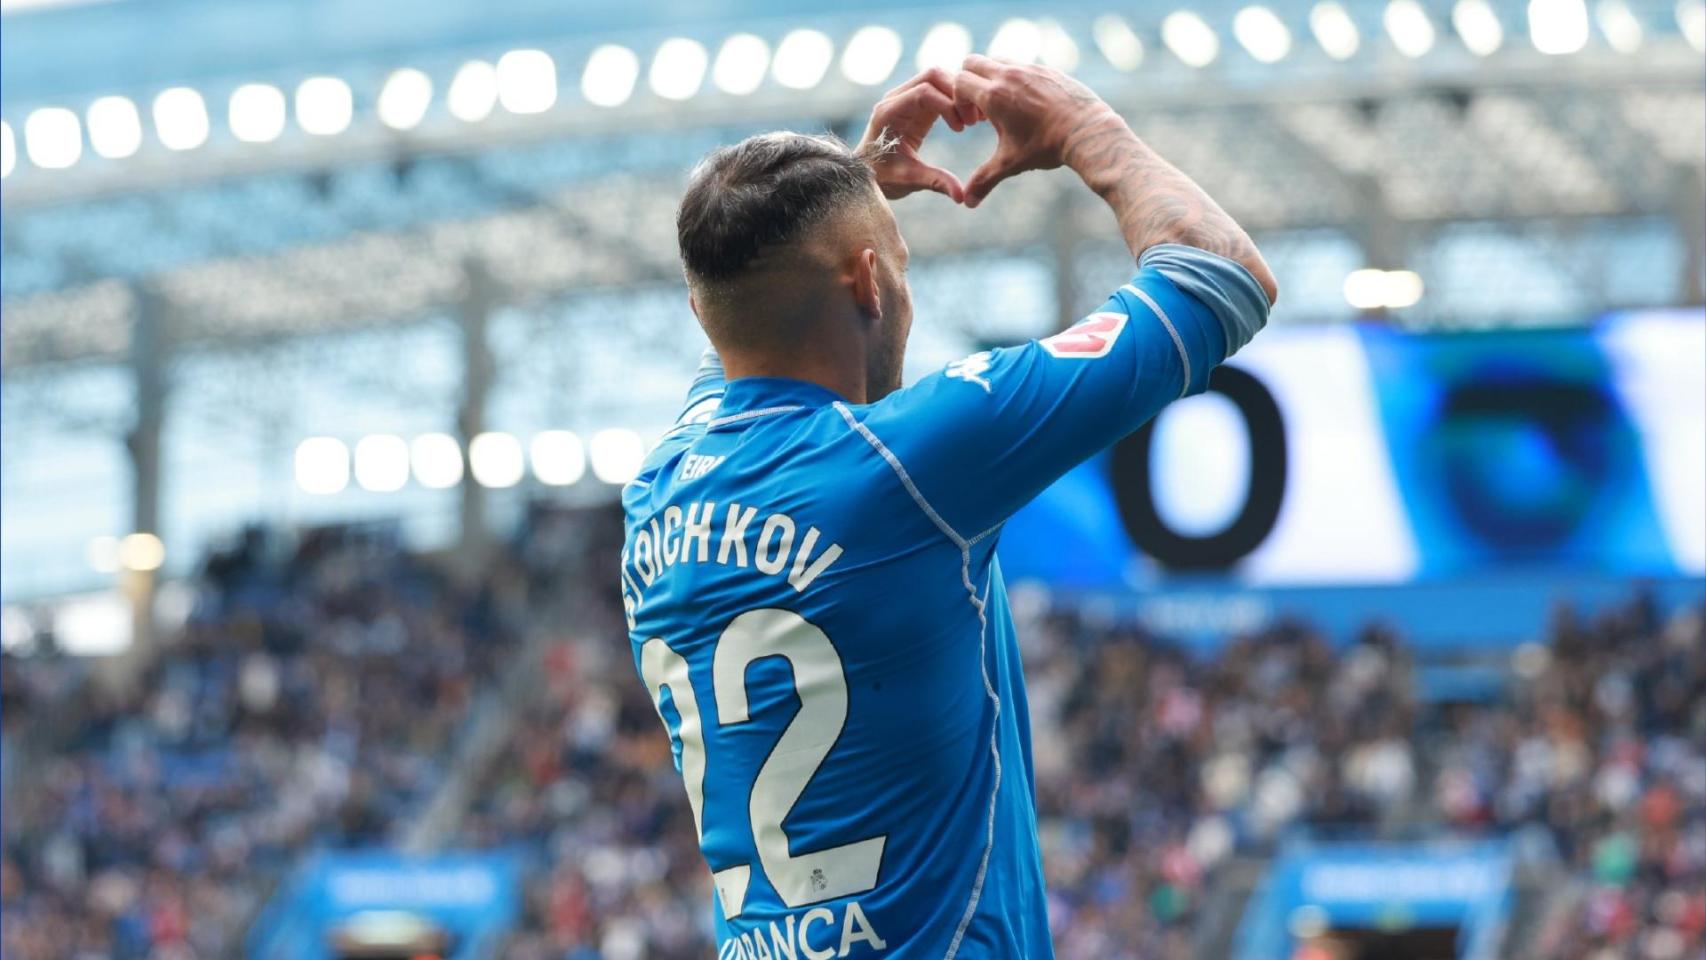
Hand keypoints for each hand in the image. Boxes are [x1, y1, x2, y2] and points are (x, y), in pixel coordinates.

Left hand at [858, 68, 978, 202]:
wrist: (867, 174)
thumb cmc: (882, 178)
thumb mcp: (909, 181)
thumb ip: (935, 182)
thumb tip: (962, 196)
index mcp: (889, 112)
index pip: (923, 92)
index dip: (947, 105)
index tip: (961, 128)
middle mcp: (896, 99)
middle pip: (932, 75)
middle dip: (956, 93)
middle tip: (972, 121)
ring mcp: (906, 98)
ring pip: (938, 78)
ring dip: (958, 94)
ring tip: (973, 120)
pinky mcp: (916, 104)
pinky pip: (940, 90)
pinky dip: (956, 99)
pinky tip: (969, 119)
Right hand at [951, 55, 1122, 207]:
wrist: (1087, 131)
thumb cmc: (1047, 147)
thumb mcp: (1011, 164)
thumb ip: (984, 180)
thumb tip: (966, 203)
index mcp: (994, 96)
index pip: (958, 81)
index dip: (957, 100)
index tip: (971, 121)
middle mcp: (1009, 75)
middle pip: (972, 62)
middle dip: (968, 83)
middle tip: (980, 110)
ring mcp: (1028, 68)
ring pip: (996, 60)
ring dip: (991, 78)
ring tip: (1003, 106)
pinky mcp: (1045, 69)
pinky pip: (1020, 64)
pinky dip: (1014, 77)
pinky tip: (1026, 104)